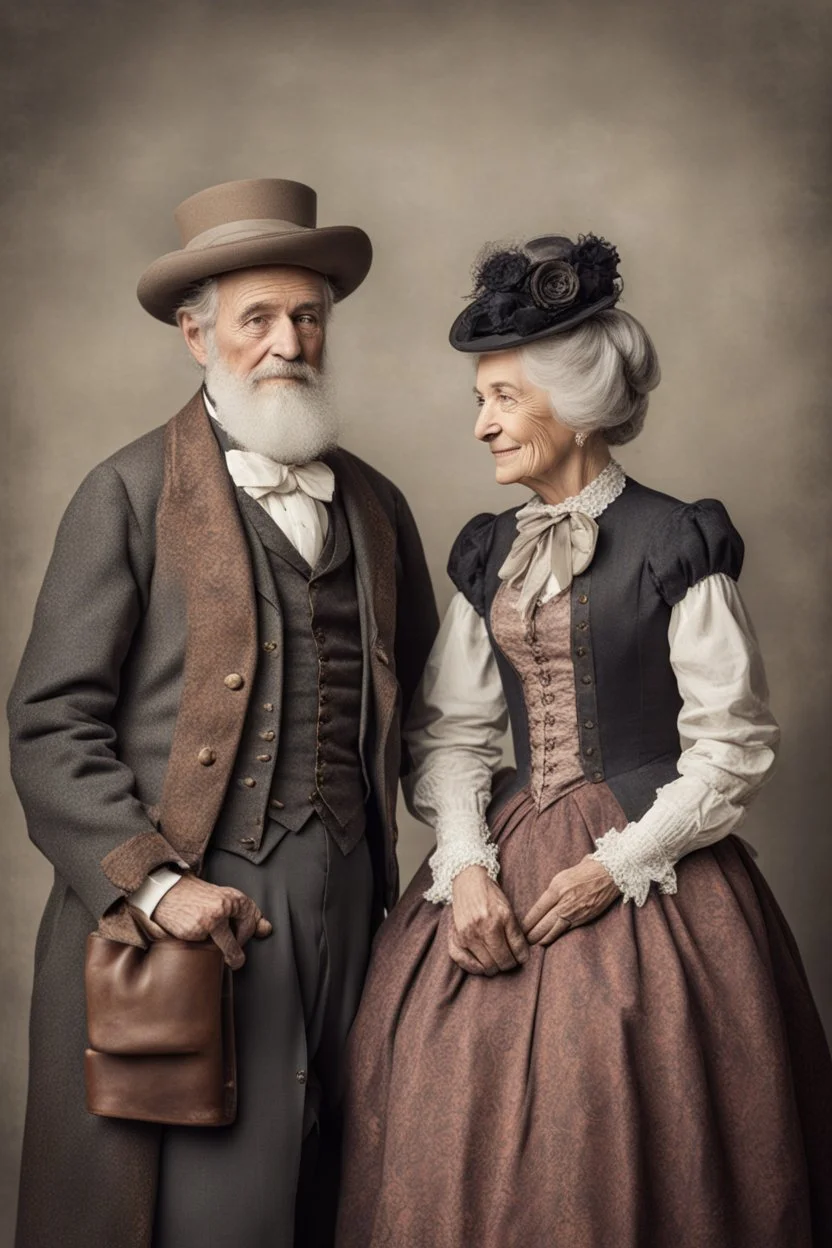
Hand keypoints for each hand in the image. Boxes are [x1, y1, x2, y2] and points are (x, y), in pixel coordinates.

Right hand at [141, 875, 271, 969]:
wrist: (166, 892)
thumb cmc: (197, 898)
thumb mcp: (223, 901)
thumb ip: (247, 915)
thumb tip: (267, 930)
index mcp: (235, 897)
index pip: (252, 922)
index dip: (247, 932)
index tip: (238, 934)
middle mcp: (227, 906)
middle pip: (243, 936)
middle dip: (238, 943)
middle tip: (229, 942)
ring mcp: (213, 919)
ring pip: (229, 946)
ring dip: (230, 954)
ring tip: (224, 952)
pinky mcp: (198, 929)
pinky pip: (207, 946)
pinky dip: (203, 944)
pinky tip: (196, 934)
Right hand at [449, 865, 527, 975]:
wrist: (468, 882)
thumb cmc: (491, 896)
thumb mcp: (509, 909)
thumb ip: (516, 932)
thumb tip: (523, 956)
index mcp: (501, 918)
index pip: (517, 950)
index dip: (522, 958)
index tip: (521, 957)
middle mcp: (483, 927)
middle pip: (502, 961)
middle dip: (509, 964)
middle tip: (509, 959)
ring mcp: (467, 933)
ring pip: (486, 966)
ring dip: (494, 967)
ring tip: (497, 961)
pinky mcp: (455, 937)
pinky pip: (464, 962)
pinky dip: (474, 968)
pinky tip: (481, 966)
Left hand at [522, 856, 619, 945]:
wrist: (611, 873)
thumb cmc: (587, 869)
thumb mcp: (564, 874)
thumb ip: (553, 888)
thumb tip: (544, 899)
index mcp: (557, 888)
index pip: (537, 909)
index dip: (527, 922)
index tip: (520, 928)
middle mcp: (564, 901)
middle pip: (543, 922)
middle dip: (531, 933)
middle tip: (523, 940)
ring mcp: (575, 911)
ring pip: (553, 929)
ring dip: (541, 938)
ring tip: (532, 943)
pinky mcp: (584, 918)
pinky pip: (566, 930)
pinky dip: (555, 936)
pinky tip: (547, 941)